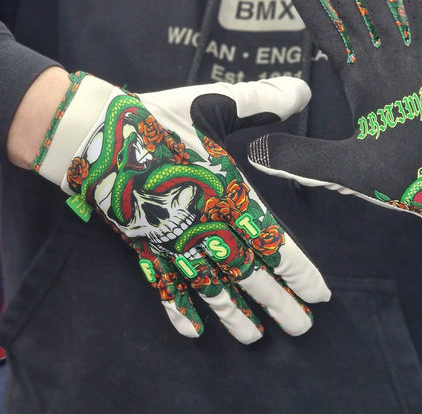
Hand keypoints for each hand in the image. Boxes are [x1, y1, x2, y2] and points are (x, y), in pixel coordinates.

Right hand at [33, 72, 329, 342]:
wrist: (94, 135)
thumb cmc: (158, 119)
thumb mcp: (215, 104)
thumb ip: (262, 101)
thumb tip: (304, 90)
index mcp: (225, 194)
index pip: (270, 242)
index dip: (297, 271)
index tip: (318, 294)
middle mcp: (203, 226)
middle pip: (247, 274)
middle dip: (277, 302)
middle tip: (301, 328)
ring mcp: (173, 241)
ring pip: (210, 287)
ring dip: (234, 314)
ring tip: (254, 339)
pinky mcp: (146, 245)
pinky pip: (164, 285)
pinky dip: (177, 309)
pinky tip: (192, 331)